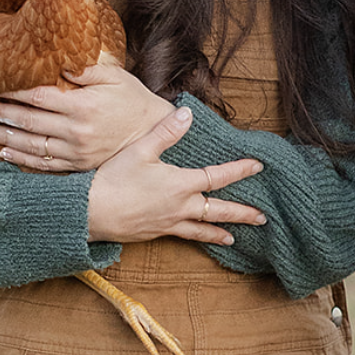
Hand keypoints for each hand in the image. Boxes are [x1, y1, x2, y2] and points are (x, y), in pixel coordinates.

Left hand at [0, 62, 174, 171]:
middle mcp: (76, 130)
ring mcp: (75, 151)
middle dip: (0, 114)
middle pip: (28, 121)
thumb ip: (86, 70)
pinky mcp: (77, 165)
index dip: (12, 92)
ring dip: (4, 138)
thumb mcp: (115, 77)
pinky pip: (44, 165)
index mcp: (82, 105)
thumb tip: (60, 62)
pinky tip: (5, 153)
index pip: (38, 97)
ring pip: (31, 145)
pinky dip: (21, 159)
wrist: (152, 132)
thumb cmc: (132, 99)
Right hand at [86, 107, 265, 244]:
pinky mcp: (157, 232)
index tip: (258, 166)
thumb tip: (188, 114)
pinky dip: (200, 239)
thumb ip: (166, 132)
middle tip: (263, 216)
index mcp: (180, 183)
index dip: (239, 170)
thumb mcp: (140, 150)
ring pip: (204, 228)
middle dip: (242, 212)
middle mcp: (180, 206)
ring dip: (223, 231)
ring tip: (237, 237)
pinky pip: (186, 237)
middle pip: (219, 209)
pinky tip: (203, 241)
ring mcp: (169, 222)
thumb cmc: (114, 179)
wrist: (91, 213)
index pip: (217, 176)